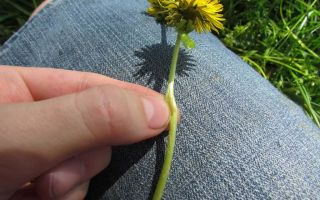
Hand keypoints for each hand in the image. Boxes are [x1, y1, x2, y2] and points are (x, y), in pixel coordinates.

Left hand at [0, 66, 168, 199]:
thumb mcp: (26, 134)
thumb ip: (88, 118)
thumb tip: (158, 111)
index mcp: (23, 88)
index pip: (90, 86)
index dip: (130, 98)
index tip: (168, 113)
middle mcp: (36, 120)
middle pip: (92, 130)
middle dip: (83, 156)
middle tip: (53, 176)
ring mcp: (41, 155)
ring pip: (87, 164)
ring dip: (70, 183)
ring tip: (37, 193)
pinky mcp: (43, 186)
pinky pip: (75, 189)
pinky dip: (65, 198)